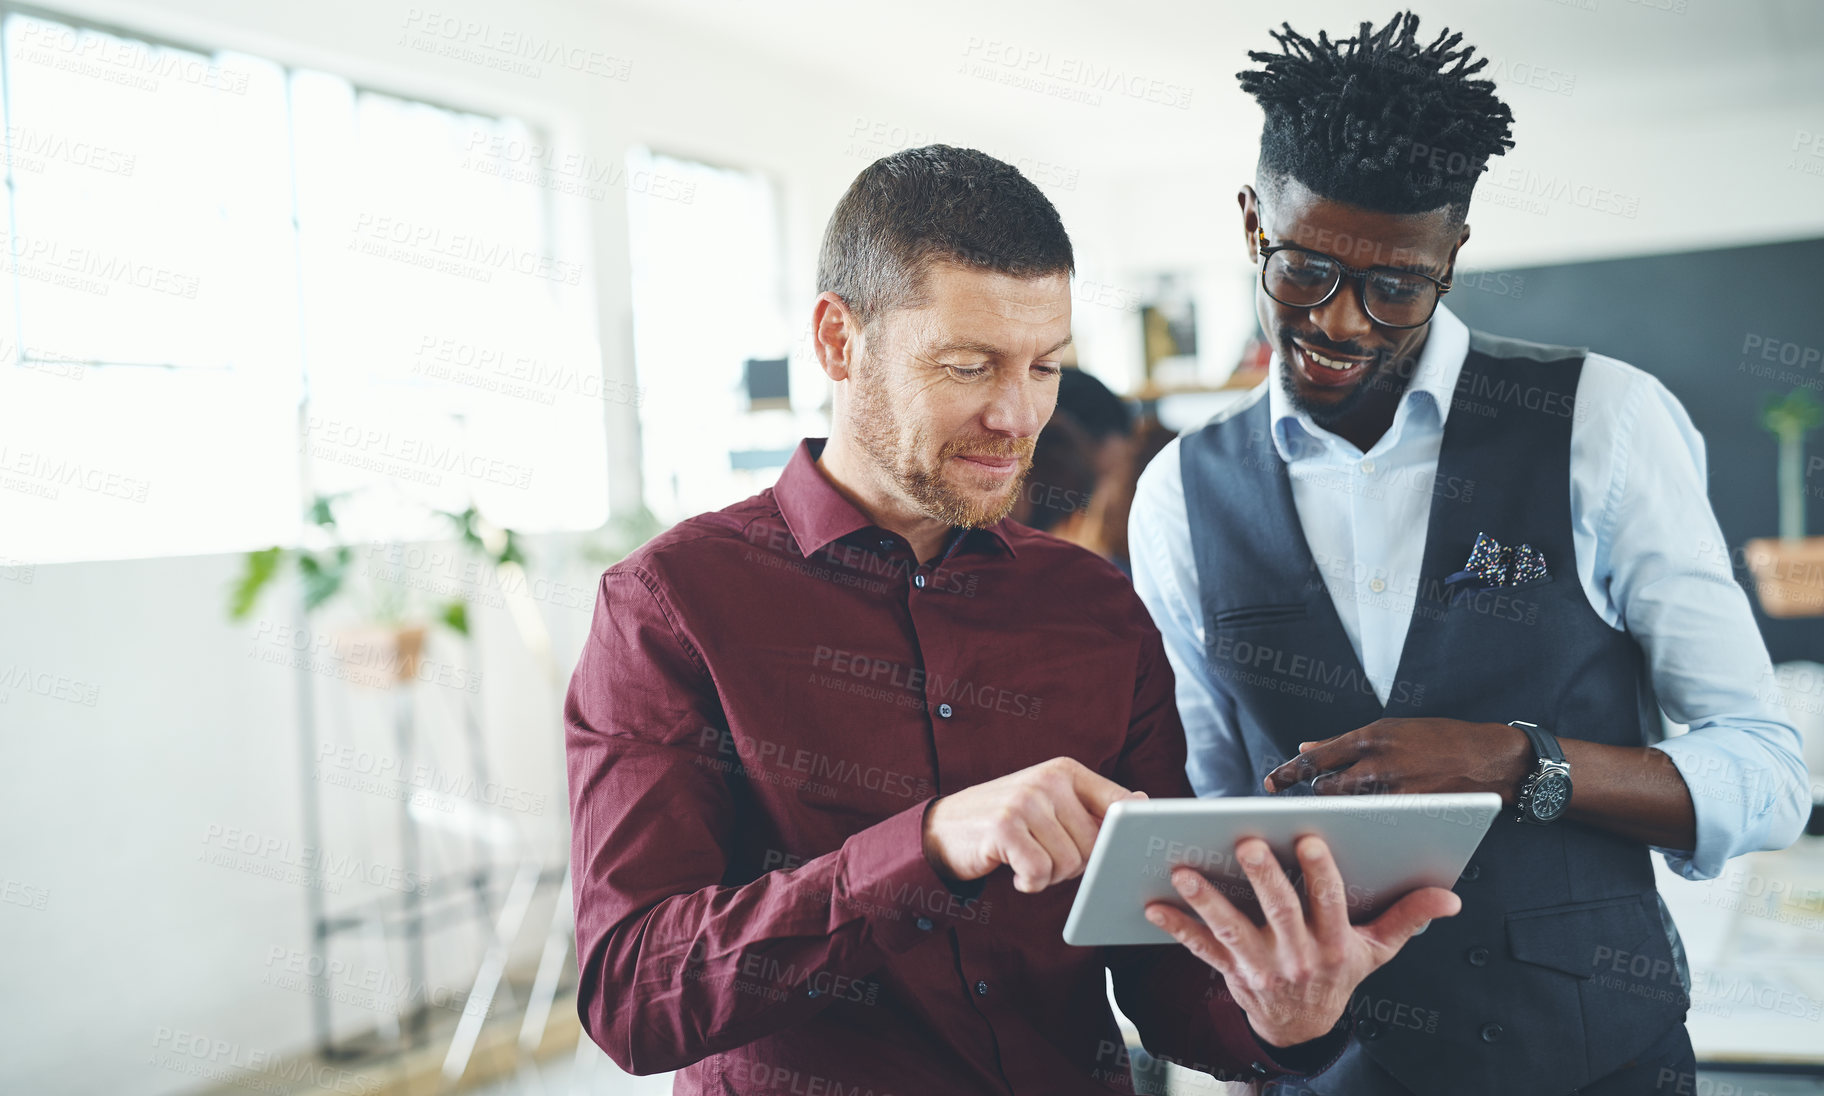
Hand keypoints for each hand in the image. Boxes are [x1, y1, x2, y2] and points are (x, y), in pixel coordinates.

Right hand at [922, 757, 1141, 892]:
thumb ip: (1092, 805)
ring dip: (1051, 876)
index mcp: (1065, 771)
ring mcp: (1025, 801)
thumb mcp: (1050, 803)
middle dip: (1077, 865)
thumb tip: (1142, 800)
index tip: (1118, 852)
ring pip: (1070, 863)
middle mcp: (1048, 780)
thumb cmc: (1008, 820)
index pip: (1120, 803)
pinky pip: (1040, 872)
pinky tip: (1016, 873)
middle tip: (1048, 859)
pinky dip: (1030, 883)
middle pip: (1095, 845)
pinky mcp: (1004, 827)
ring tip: (1028, 862)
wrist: (944, 828)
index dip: (1124, 836)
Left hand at [1145, 835, 1460, 1046]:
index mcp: (1336, 944)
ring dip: (1207, 901)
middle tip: (1246, 843)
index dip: (1321, 873)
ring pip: (1233, 930)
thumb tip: (1450, 896)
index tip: (1310, 838)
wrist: (1303, 1029)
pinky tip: (1152, 905)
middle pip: (1280, 912)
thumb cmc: (1340, 974)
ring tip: (1183, 871)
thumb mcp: (1377, 950)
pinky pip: (1201, 950)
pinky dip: (1176, 929)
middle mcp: (1299, 957)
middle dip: (1263, 878)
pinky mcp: (1231, 974)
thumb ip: (1408, 917)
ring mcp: (1262, 968)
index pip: (1331, 904)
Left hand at [1264, 717, 1529, 803]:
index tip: (1269, 785)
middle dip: (1317, 798)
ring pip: (1349, 808)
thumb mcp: (1389, 730)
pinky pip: (1377, 824)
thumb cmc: (1436, 740)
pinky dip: (1367, 828)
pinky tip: (1368, 834)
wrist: (1489, 757)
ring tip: (1342, 820)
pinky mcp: (1412, 811)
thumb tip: (1304, 748)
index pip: (1317, 757)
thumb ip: (1345, 743)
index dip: (1288, 773)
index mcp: (1370, 736)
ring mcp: (1396, 788)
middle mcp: (1378, 761)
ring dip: (1341, 814)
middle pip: (1327, 788)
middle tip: (1312, 808)